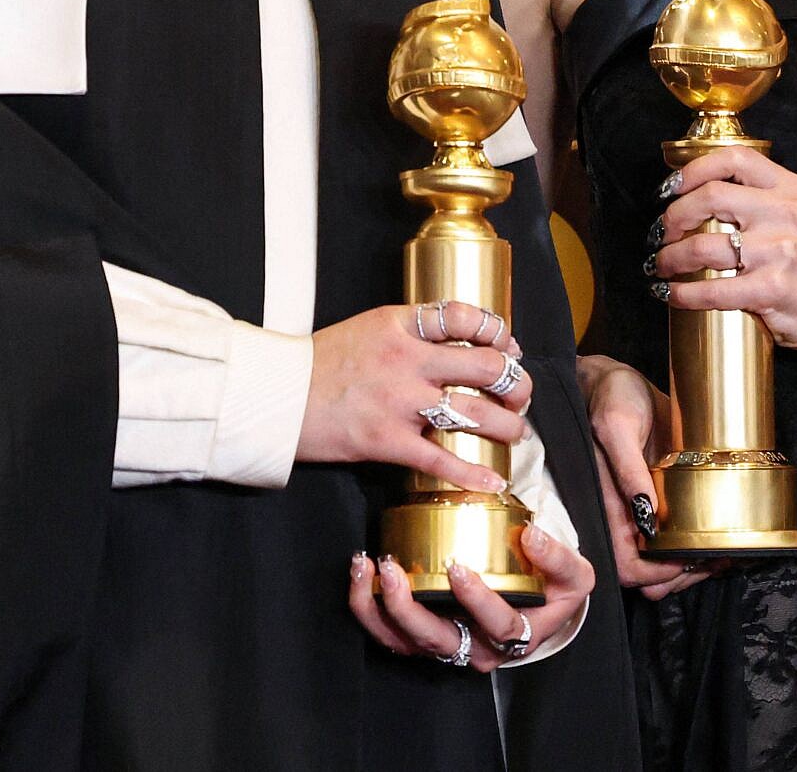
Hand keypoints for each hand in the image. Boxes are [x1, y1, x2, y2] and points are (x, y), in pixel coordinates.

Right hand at [298, 299, 529, 492]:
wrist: (276, 395)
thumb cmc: (322, 361)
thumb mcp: (370, 326)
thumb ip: (413, 330)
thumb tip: (460, 342)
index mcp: (401, 324)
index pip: (466, 317)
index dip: (498, 332)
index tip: (509, 347)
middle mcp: (406, 360)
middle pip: (484, 366)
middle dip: (514, 382)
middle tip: (520, 394)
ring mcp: (399, 402)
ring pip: (473, 413)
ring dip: (506, 426)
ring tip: (515, 431)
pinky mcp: (386, 441)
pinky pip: (441, 459)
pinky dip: (473, 473)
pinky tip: (493, 480)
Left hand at [346, 522, 593, 669]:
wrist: (537, 609)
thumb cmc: (554, 591)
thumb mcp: (574, 575)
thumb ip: (558, 558)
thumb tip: (531, 536)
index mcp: (516, 637)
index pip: (497, 626)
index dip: (477, 601)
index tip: (459, 568)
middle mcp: (476, 650)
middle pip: (437, 641)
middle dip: (408, 608)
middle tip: (394, 569)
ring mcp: (445, 647)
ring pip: (404, 641)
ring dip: (378, 607)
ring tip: (369, 567)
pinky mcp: (421, 638)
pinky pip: (388, 632)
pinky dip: (368, 606)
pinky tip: (363, 572)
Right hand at [577, 353, 719, 600]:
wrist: (615, 380)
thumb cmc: (611, 397)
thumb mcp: (618, 425)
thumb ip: (627, 468)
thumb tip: (645, 514)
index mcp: (609, 505)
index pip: (626, 565)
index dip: (656, 574)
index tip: (688, 561)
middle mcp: (625, 516)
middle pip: (648, 574)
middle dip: (682, 576)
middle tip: (717, 561)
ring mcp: (644, 510)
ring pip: (663, 562)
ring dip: (693, 567)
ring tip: (725, 554)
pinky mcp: (661, 498)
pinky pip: (675, 536)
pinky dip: (697, 545)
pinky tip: (720, 536)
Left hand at [651, 146, 796, 353]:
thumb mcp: (794, 213)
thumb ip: (756, 197)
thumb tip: (691, 196)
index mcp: (789, 188)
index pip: (734, 158)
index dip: (693, 170)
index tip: (669, 189)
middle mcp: (785, 213)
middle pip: (710, 197)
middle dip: (672, 217)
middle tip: (660, 234)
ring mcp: (779, 251)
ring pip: (703, 246)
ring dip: (669, 258)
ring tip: (660, 266)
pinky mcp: (772, 289)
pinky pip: (713, 289)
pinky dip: (682, 294)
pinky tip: (670, 295)